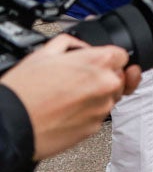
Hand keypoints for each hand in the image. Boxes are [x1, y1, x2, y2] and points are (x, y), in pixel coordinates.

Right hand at [3, 34, 133, 160]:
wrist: (10, 125)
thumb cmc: (23, 92)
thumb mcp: (44, 54)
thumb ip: (70, 44)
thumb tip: (81, 47)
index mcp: (98, 62)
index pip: (122, 55)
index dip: (108, 58)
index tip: (99, 63)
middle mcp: (106, 84)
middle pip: (120, 76)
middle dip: (105, 76)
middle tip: (80, 81)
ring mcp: (102, 108)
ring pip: (111, 97)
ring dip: (97, 95)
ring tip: (70, 97)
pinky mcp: (94, 128)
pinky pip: (98, 116)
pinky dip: (88, 113)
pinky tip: (67, 111)